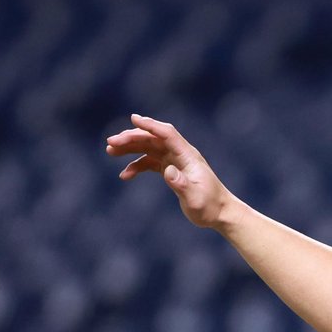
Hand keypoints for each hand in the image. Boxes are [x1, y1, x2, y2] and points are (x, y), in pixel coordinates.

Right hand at [106, 115, 234, 229]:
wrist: (221, 213)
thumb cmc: (210, 206)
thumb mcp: (194, 198)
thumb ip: (181, 184)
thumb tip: (167, 171)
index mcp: (188, 156)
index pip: (167, 134)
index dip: (151, 125)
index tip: (133, 118)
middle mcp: (181, 155)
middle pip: (153, 139)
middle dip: (132, 138)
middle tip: (111, 143)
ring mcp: (175, 162)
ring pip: (149, 148)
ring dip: (130, 148)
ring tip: (110, 151)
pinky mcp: (171, 171)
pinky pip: (150, 162)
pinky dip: (137, 166)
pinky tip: (125, 175)